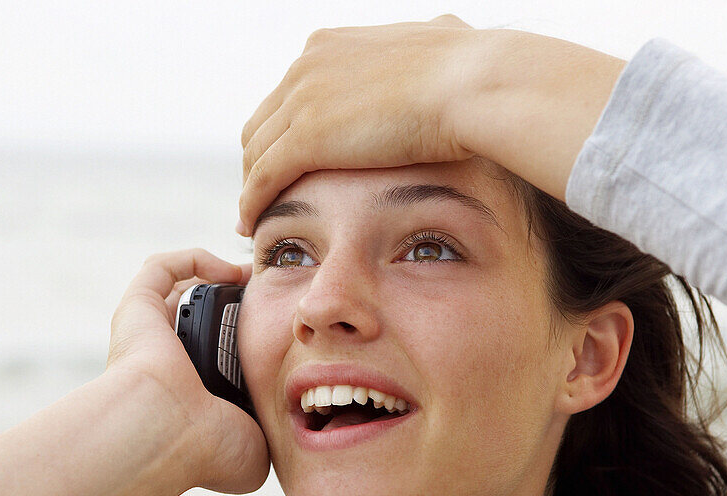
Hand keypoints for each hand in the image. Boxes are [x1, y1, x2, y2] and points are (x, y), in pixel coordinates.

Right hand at [0, 249, 268, 495]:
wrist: (163, 434)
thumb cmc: (205, 450)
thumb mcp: (253, 452)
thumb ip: (271, 436)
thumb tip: (288, 431)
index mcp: (191, 394)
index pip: (221, 356)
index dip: (253, 340)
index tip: (286, 329)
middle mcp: (167, 363)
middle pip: (205, 318)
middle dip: (240, 302)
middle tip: (275, 294)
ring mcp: (148, 335)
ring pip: (182, 290)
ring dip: (219, 276)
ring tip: (255, 276)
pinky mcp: (136, 308)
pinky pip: (161, 268)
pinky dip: (196, 259)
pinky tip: (230, 270)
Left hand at [238, 15, 475, 234]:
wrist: (475, 83)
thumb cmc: (474, 69)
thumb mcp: (440, 43)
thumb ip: (426, 48)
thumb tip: (444, 37)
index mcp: (330, 46)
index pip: (288, 95)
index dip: (283, 133)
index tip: (289, 163)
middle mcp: (307, 66)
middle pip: (263, 123)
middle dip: (261, 162)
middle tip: (267, 196)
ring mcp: (303, 100)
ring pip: (256, 153)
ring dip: (252, 188)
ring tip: (255, 218)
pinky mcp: (307, 137)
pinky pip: (263, 178)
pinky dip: (251, 204)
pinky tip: (251, 227)